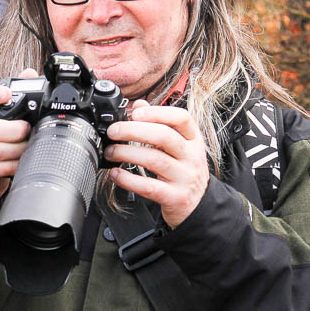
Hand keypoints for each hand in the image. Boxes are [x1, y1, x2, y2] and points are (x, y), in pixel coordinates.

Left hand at [104, 100, 209, 228]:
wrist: (198, 205)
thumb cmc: (184, 171)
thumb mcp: (179, 146)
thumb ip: (160, 124)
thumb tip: (139, 105)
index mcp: (193, 140)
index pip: (182, 118)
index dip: (158, 112)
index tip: (135, 113)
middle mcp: (192, 157)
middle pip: (164, 136)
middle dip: (133, 131)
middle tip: (113, 131)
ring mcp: (185, 177)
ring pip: (154, 160)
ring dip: (127, 153)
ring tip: (110, 151)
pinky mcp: (174, 197)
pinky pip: (149, 186)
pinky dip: (128, 179)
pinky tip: (115, 174)